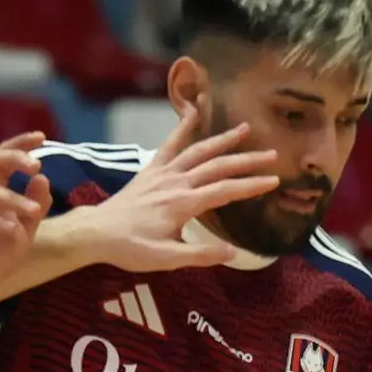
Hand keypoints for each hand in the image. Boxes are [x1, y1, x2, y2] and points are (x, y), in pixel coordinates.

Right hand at [0, 133, 51, 318]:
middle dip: (14, 158)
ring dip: (12, 200)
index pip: (1, 158)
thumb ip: (33, 208)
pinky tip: (11, 231)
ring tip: (32, 211)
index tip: (41, 137)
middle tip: (35, 166)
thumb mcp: (22, 234)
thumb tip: (42, 178)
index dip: (19, 144)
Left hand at [70, 114, 278, 269]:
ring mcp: (163, 172)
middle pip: (218, 166)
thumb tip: (233, 252)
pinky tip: (194, 112)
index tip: (274, 180)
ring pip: (198, 151)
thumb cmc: (131, 248)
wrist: (97, 232)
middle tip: (272, 154)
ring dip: (223, 139)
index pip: (225, 191)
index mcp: (183, 204)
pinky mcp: (152, 169)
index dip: (251, 185)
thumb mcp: (166, 259)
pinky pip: (170, 144)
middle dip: (247, 160)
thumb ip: (200, 254)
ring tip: (245, 129)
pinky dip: (182, 127)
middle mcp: (176, 182)